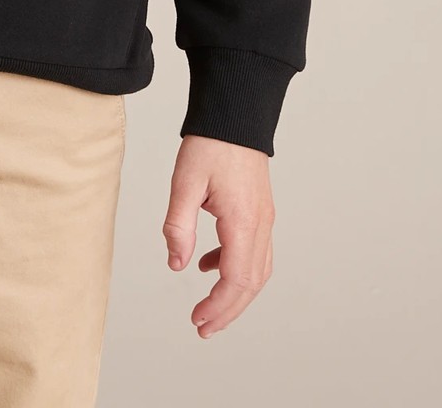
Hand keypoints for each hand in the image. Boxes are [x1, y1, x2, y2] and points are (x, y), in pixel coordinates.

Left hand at [163, 133, 274, 338]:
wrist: (235, 114)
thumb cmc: (211, 143)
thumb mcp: (184, 183)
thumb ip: (179, 226)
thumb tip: (176, 263)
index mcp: (243, 221)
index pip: (236, 279)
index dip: (218, 306)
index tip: (198, 320)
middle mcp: (261, 224)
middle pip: (252, 283)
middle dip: (228, 310)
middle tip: (204, 328)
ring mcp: (264, 218)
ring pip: (257, 270)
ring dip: (235, 293)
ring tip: (209, 308)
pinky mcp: (260, 210)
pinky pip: (254, 251)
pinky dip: (235, 267)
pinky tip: (209, 264)